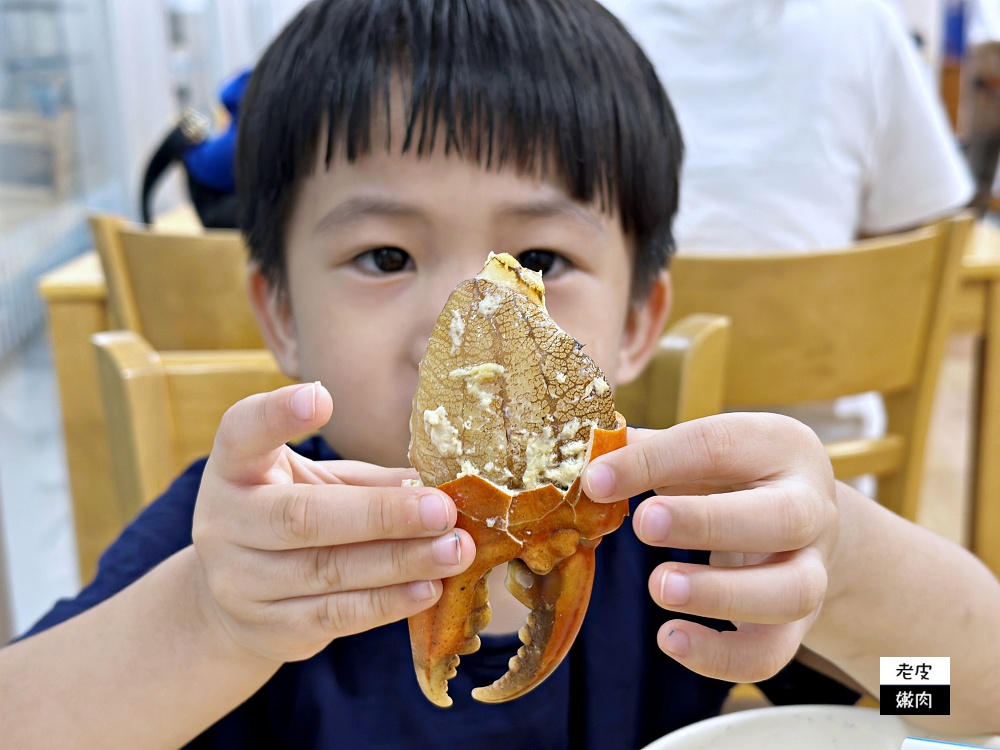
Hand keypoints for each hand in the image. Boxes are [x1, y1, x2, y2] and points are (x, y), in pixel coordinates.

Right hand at [191, 382, 475, 662]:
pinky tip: (429, 588)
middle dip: (381, 513)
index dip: (278, 414)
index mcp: (235, 469)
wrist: (230, 605)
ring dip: (400, 561)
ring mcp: (241, 583)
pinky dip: (388, 602)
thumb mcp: (314, 484)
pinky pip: (337, 616)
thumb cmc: (290, 519)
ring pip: (328, 571)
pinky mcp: (271, 629)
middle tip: (443, 508)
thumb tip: (445, 480)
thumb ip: (366, 481)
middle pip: (302, 517)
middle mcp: (225, 523)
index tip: (322, 396)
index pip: (242, 431)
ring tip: (453, 549)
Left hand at [581, 413, 838, 682]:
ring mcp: (813, 569)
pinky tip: (670, 639)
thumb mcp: (701, 451)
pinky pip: (772, 652)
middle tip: (644, 524)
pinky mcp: (797, 625)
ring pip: (793, 592)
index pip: (719, 446)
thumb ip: (647, 451)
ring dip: (721, 595)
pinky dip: (721, 656)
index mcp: (779, 446)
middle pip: (783, 517)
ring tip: (659, 587)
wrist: (805, 524)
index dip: (653, 461)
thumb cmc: (735, 477)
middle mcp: (811, 506)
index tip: (597, 480)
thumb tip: (587, 460)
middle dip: (708, 522)